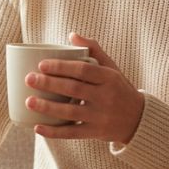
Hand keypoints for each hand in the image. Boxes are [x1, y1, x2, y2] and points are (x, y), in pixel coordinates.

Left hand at [26, 33, 143, 143]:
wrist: (139, 119)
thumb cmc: (118, 88)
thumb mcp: (112, 68)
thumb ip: (94, 50)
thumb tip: (72, 35)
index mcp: (109, 78)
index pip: (83, 70)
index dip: (62, 67)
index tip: (41, 64)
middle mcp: (106, 97)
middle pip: (74, 89)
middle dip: (49, 84)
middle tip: (29, 79)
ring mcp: (101, 117)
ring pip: (71, 112)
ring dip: (47, 108)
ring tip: (28, 101)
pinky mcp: (96, 133)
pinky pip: (73, 133)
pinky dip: (54, 132)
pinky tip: (37, 127)